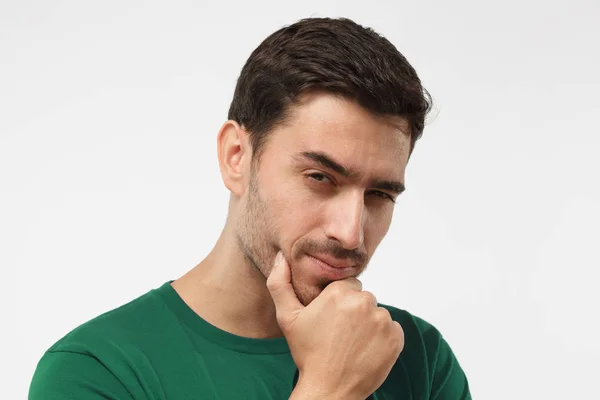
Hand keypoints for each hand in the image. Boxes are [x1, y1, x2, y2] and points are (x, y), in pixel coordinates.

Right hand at [267, 251, 403, 398]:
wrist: (329, 389)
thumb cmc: (307, 353)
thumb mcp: (287, 318)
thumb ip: (280, 283)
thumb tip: (281, 257)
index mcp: (340, 292)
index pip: (347, 285)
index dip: (337, 302)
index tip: (330, 319)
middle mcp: (364, 301)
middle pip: (363, 298)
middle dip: (354, 312)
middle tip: (340, 334)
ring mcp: (382, 320)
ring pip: (377, 314)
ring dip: (368, 325)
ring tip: (352, 344)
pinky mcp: (396, 337)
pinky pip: (392, 329)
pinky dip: (382, 338)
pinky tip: (366, 350)